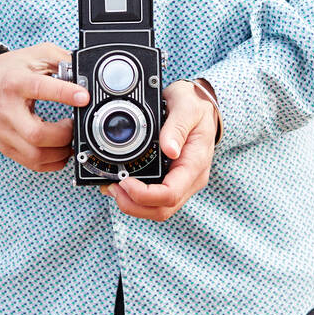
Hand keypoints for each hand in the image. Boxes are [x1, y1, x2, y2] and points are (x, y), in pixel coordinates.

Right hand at [0, 42, 89, 171]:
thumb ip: (61, 60)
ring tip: (69, 139)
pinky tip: (59, 150)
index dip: (64, 93)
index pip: (40, 88)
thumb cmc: (6, 71)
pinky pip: (31, 164)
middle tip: (73, 124)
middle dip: (65, 135)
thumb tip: (84, 72)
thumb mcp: (34, 55)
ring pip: (35, 156)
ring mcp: (5, 132)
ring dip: (61, 152)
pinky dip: (51, 162)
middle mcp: (8, 110)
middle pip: (37, 134)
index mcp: (16, 83)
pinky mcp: (5, 146)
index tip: (83, 97)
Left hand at [102, 79, 219, 220]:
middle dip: (133, 205)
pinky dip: (136, 198)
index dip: (144, 195)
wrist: (201, 104)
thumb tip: (169, 149)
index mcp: (195, 164)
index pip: (170, 194)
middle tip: (112, 187)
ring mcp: (183, 182)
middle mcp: (191, 179)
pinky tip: (122, 185)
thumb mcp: (187, 107)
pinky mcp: (174, 180)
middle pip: (162, 209)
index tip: (125, 181)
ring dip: (133, 204)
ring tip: (112, 187)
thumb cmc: (195, 105)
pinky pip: (156, 199)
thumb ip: (177, 127)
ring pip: (158, 209)